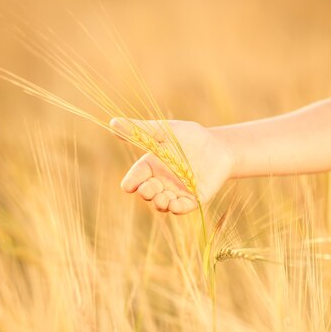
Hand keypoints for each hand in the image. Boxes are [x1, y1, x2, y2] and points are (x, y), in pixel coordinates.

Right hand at [109, 118, 235, 214]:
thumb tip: (112, 123)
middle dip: (146, 193)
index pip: (137, 176)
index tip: (128, 186)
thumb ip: (141, 130)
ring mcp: (176, 192)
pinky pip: (182, 208)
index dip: (131, 182)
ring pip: (162, 203)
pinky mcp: (193, 199)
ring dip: (159, 203)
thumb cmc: (189, 137)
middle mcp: (161, 182)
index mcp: (151, 166)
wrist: (218, 146)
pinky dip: (177, 208)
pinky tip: (174, 205)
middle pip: (148, 192)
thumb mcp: (164, 131)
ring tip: (161, 199)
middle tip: (148, 189)